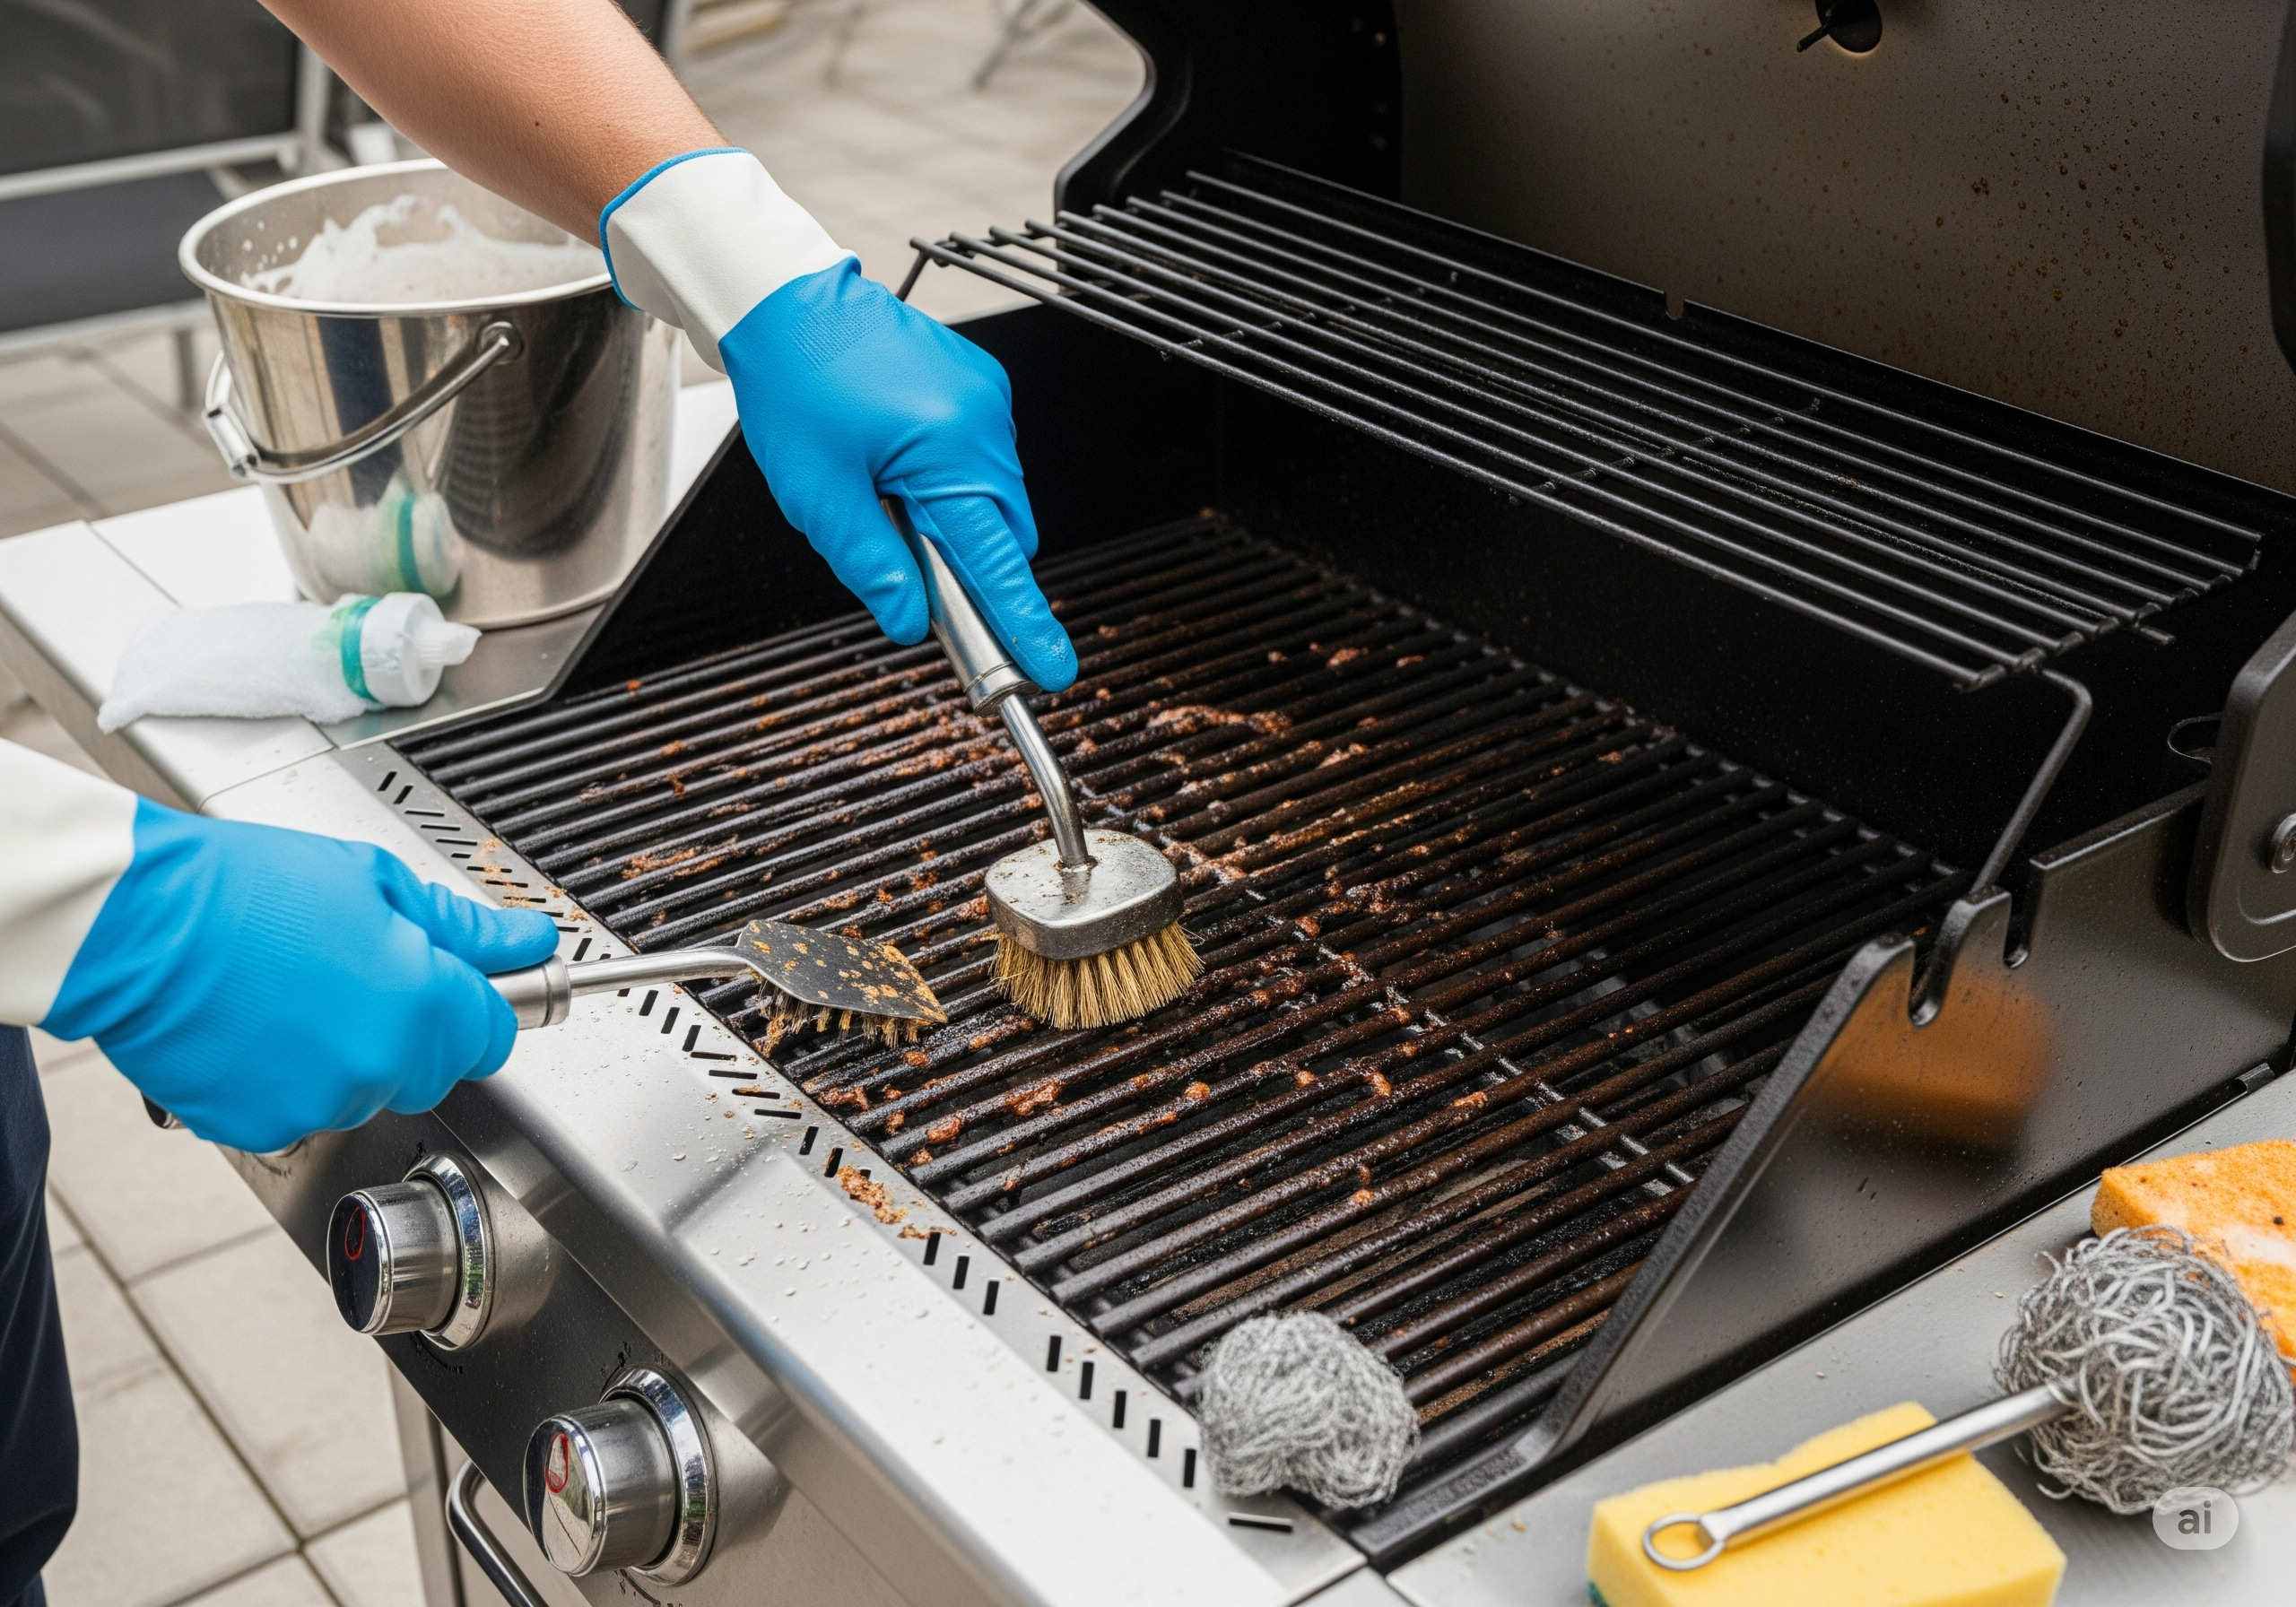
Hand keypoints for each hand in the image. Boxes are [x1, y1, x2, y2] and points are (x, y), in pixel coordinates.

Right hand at [40, 801, 558, 1152]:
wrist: (134, 921)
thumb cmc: (245, 888)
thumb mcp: (374, 881)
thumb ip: (462, 928)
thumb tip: (527, 941)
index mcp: (423, 1006)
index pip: (494, 1035)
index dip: (476, 1004)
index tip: (461, 985)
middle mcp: (378, 1068)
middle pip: (431, 1068)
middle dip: (411, 1027)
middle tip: (357, 969)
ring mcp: (317, 1104)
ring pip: (364, 1090)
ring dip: (345, 1053)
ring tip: (293, 989)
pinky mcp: (258, 1127)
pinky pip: (300, 1109)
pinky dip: (286, 1077)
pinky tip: (257, 1025)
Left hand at [600, 149, 1076, 690]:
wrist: (784, 298)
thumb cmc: (795, 384)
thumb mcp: (819, 497)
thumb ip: (874, 567)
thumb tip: (911, 622)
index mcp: (950, 452)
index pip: (998, 563)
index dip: (1024, 625)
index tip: (1053, 670)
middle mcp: (984, 424)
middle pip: (1004, 534)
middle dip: (969, 564)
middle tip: (913, 573)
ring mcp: (987, 400)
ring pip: (992, 498)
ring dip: (952, 518)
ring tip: (882, 492)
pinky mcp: (979, 386)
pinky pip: (981, 458)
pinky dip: (950, 479)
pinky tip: (895, 461)